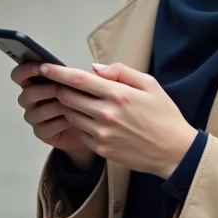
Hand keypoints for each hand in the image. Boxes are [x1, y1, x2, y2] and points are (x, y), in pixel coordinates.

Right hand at [11, 62, 95, 169]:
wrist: (96, 127)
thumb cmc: (92, 100)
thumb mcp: (99, 84)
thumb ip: (102, 73)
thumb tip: (96, 68)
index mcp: (38, 81)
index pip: (20, 74)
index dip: (26, 70)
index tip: (41, 66)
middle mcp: (33, 99)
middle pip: (26, 94)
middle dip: (43, 90)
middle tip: (59, 88)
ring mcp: (36, 117)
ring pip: (35, 112)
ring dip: (54, 106)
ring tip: (72, 105)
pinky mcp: (43, 133)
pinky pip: (44, 128)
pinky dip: (58, 122)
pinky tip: (72, 120)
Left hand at [40, 62, 197, 178]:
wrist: (174, 151)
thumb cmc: (164, 116)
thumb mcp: (150, 84)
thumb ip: (121, 72)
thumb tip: (95, 68)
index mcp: (118, 94)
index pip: (78, 80)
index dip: (57, 72)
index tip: (44, 67)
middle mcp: (106, 114)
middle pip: (68, 98)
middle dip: (61, 89)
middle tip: (63, 85)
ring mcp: (102, 134)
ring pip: (71, 115)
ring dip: (71, 107)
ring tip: (83, 103)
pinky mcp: (101, 149)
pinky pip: (81, 132)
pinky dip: (82, 124)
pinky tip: (96, 121)